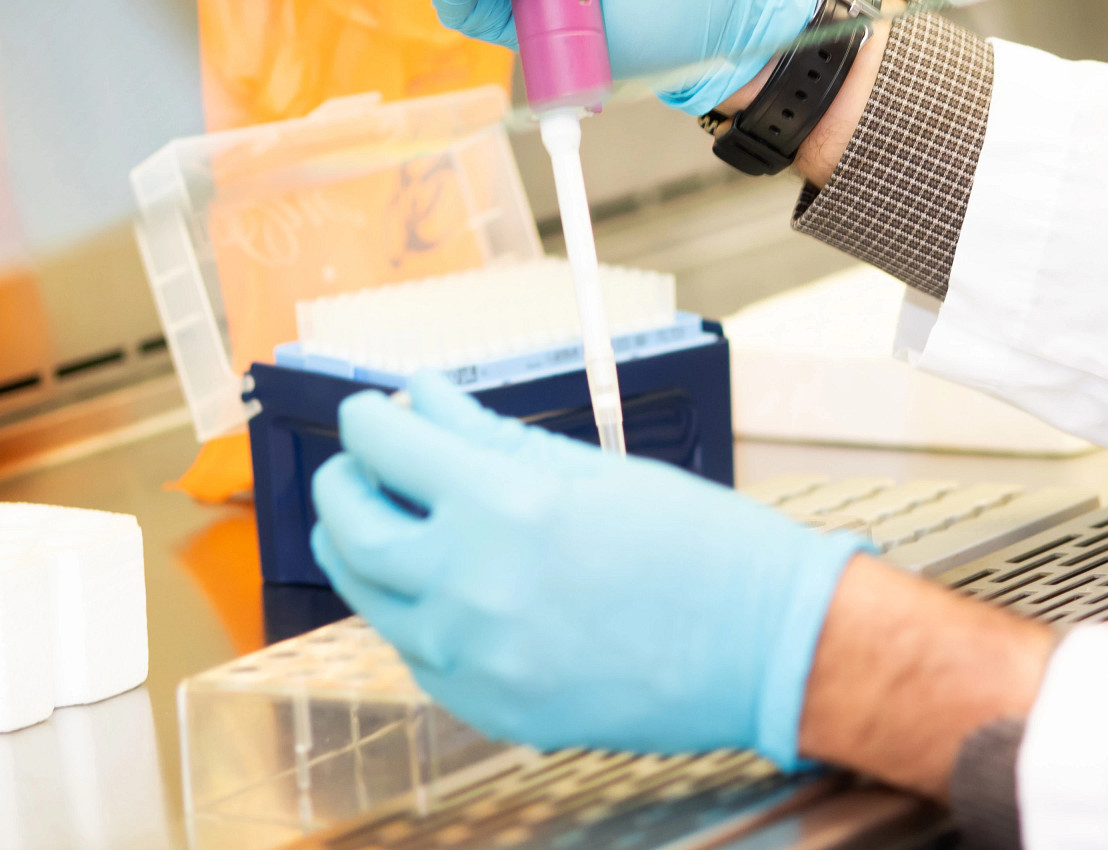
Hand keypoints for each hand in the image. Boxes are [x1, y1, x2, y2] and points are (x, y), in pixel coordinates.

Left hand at [308, 372, 863, 764]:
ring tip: (377, 524)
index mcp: (509, 507)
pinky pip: (417, 656)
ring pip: (371, 600)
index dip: (367, 423)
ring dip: (359, 552)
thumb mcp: (595, 471)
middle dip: (341, 487)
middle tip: (354, 467)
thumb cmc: (701, 549)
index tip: (367, 414)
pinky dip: (408, 615)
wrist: (766, 646)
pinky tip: (432, 590)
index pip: (388, 449)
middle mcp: (477, 585)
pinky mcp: (493, 710)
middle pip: (354, 529)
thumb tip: (423, 397)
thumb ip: (492, 436)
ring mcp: (479, 658)